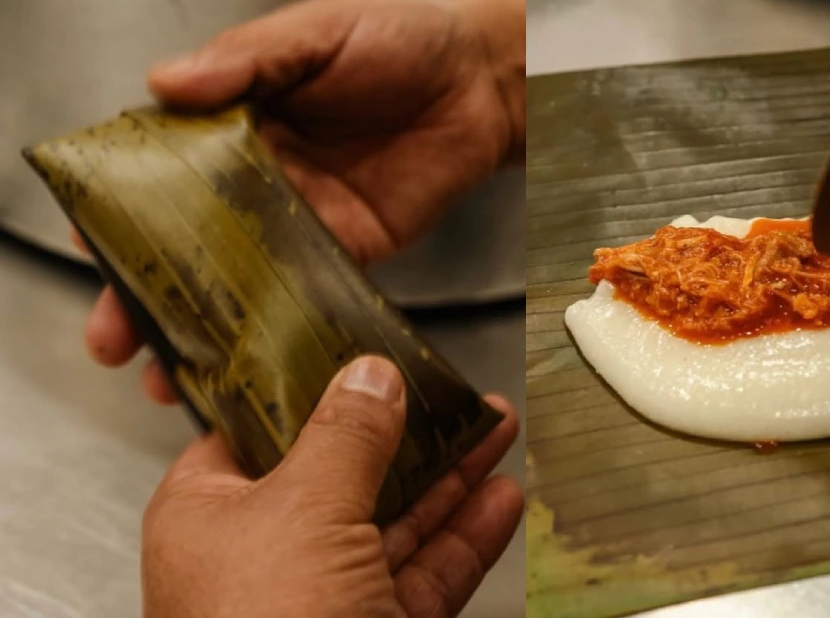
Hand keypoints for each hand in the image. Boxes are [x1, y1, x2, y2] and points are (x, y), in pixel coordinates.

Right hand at [77, 0, 525, 403]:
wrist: (483, 79)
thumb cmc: (404, 37)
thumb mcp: (317, 31)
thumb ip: (249, 57)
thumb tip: (168, 80)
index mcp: (239, 116)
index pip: (163, 167)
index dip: (122, 208)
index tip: (89, 242)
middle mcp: (263, 173)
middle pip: (190, 236)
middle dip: (147, 288)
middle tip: (113, 333)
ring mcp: (305, 216)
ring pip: (240, 275)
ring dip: (202, 322)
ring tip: (166, 368)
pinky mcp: (351, 247)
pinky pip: (307, 290)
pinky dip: (275, 325)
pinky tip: (245, 358)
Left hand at [143, 354, 522, 617]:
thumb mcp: (305, 510)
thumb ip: (346, 437)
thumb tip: (369, 376)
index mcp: (211, 513)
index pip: (262, 429)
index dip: (316, 388)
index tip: (367, 353)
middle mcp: (265, 554)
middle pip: (345, 472)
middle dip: (410, 431)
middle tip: (455, 392)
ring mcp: (323, 600)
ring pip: (396, 521)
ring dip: (451, 476)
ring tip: (495, 428)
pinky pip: (427, 572)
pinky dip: (467, 536)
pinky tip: (501, 500)